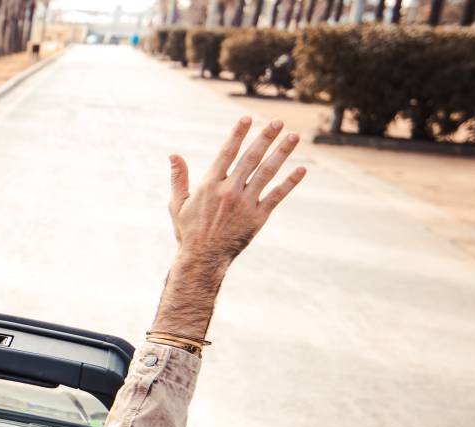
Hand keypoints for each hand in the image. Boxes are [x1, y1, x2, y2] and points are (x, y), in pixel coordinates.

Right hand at [166, 117, 305, 278]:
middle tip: (278, 122)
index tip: (247, 118)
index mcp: (209, 185)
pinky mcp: (258, 217)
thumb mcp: (178, 204)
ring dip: (282, 153)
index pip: (226, 153)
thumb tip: (173, 155)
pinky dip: (290, 182)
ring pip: (267, 173)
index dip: (237, 134)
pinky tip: (301, 170)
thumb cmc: (188, 231)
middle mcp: (229, 191)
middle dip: (265, 138)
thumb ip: (178, 178)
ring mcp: (245, 204)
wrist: (203, 259)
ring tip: (294, 137)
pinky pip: (276, 196)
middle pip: (251, 158)